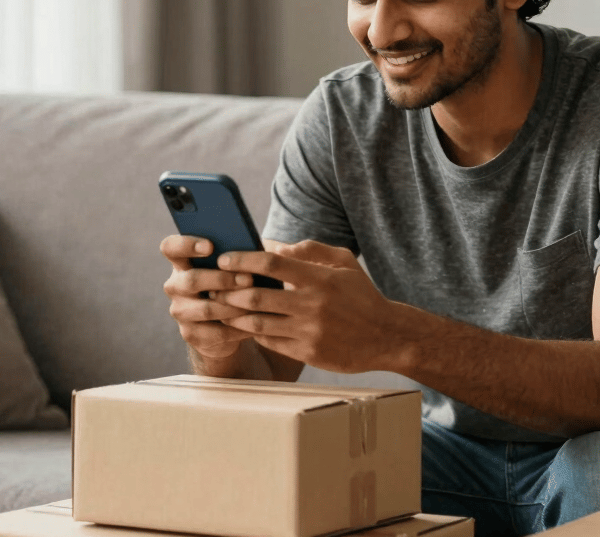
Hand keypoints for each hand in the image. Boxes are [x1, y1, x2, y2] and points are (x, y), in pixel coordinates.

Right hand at [160, 234, 258, 358]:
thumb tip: (257, 252)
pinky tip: (257, 321)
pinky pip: (217, 332)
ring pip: (206, 309)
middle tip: (248, 278)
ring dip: (234, 305)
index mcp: (182, 262)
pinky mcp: (191, 334)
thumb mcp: (232, 268)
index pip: (171, 248)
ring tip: (257, 302)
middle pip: (191, 280)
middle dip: (222, 279)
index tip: (210, 246)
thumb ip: (236, 257)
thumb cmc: (232, 284)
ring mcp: (180, 311)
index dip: (186, 244)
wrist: (227, 324)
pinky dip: (239, 327)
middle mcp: (175, 286)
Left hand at [211, 240, 409, 373]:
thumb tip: (276, 245)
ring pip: (258, 323)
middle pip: (256, 296)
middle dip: (228, 291)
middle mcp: (312, 305)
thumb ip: (311, 249)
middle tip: (212, 285)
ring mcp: (309, 331)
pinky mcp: (308, 353)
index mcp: (319, 278)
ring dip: (234, 316)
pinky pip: (270, 342)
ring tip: (220, 308)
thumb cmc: (362, 295)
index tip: (224, 258)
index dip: (243, 260)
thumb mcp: (344, 262)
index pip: (272, 263)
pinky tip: (244, 326)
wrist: (387, 336)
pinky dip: (253, 333)